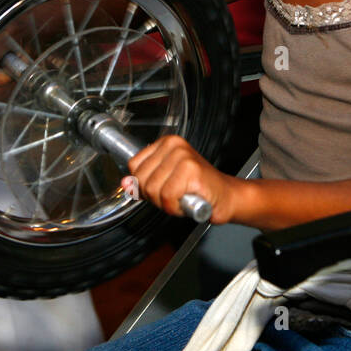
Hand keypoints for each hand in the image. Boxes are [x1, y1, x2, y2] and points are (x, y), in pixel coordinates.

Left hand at [125, 134, 241, 222]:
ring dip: (166, 204)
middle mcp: (174, 145)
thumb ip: (143, 181)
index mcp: (165, 143)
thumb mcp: (164, 182)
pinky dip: (175, 207)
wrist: (225, 196)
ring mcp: (183, 156)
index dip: (143, 185)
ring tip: (182, 198)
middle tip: (173, 196)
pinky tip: (188, 201)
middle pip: (142, 180)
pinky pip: (168, 196)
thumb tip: (125, 183)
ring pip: (154, 190)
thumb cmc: (196, 189)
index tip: (161, 187)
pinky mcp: (191, 170)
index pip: (134, 166)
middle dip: (155, 197)